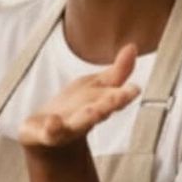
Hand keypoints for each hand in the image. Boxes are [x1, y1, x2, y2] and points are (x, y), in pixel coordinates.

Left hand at [19, 43, 140, 150]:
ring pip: (79, 124)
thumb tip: (132, 46)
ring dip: (88, 117)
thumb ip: (117, 71)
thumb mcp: (97, 86)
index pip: (114, 99)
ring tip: (95, 111)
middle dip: (111, 104)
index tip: (135, 89)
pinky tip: (53, 122)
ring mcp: (66, 129)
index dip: (124, 94)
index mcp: (100, 105)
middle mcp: (86, 119)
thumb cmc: (76, 107)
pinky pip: (49, 133)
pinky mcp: (46, 134)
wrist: (46, 131)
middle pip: (100, 111)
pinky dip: (51, 129)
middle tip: (124, 97)